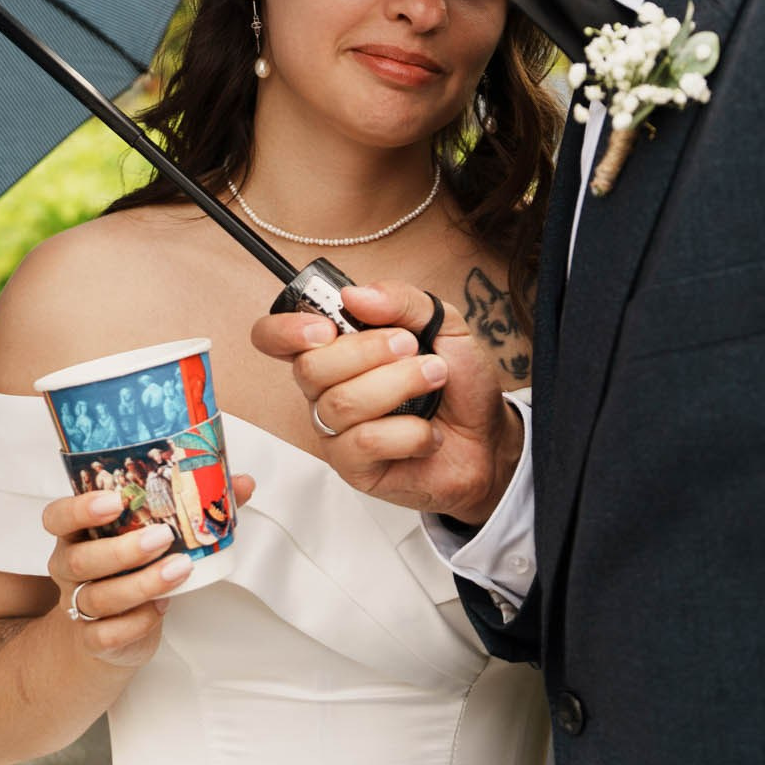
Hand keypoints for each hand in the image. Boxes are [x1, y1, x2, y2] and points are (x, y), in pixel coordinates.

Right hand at [39, 477, 255, 668]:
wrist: (111, 634)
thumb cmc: (134, 569)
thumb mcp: (154, 534)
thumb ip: (194, 506)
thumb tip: (243, 482)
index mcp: (78, 533)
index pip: (57, 516)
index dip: (79, 509)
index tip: (113, 501)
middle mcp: (70, 567)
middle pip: (80, 560)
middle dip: (123, 550)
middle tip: (163, 537)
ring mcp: (77, 605)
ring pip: (98, 598)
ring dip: (142, 584)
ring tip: (181, 569)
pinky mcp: (94, 639)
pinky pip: (107, 634)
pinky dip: (138, 622)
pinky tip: (162, 608)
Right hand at [250, 280, 520, 522]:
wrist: (490, 438)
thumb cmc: (457, 381)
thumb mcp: (441, 323)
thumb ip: (400, 300)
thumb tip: (355, 295)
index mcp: (334, 349)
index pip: (274, 338)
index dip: (284, 330)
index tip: (324, 327)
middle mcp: (326, 390)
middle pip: (310, 369)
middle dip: (369, 351)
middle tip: (411, 347)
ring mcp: (337, 432)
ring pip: (342, 404)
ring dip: (399, 385)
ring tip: (433, 379)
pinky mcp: (355, 469)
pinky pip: (365, 443)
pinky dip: (410, 431)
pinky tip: (429, 433)